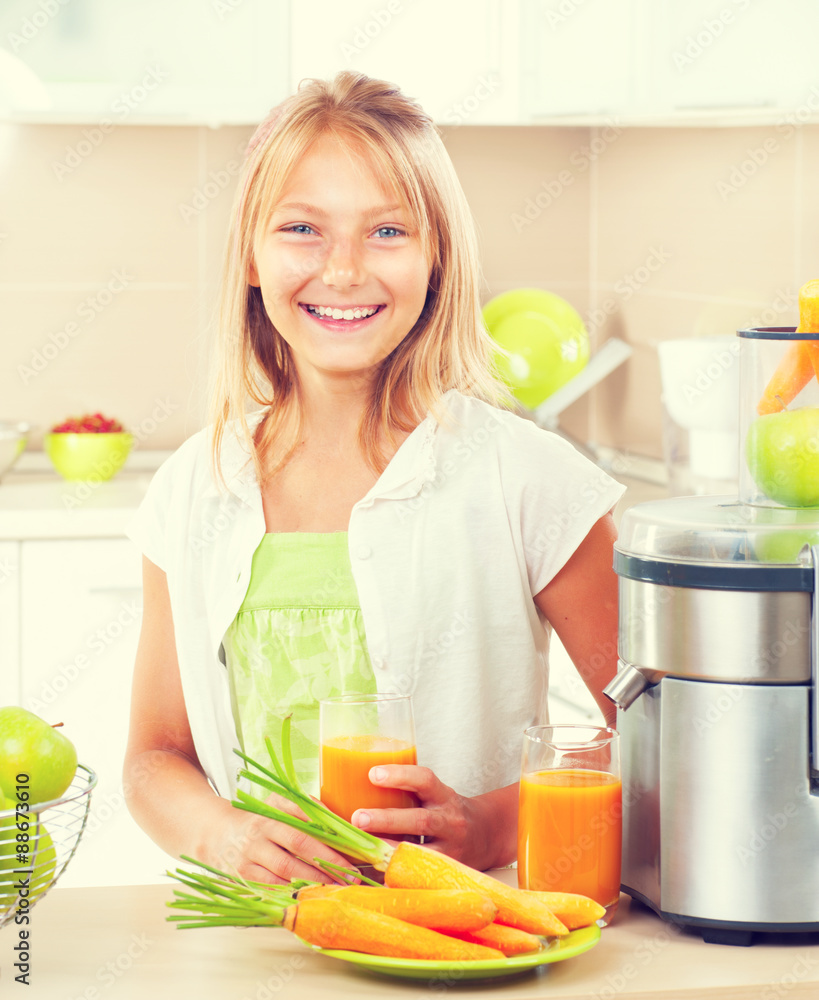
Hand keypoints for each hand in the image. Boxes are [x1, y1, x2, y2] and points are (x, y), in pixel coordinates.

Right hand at [200, 790, 357, 884]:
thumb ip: (304, 809)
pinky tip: (308, 900)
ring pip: (286, 870)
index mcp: (273, 810)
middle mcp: (262, 830)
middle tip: (351, 877)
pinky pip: (270, 888)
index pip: (307, 819)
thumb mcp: (275, 804)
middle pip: (300, 845)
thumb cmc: (255, 820)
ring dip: (313, 882)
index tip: (354, 849)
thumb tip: (338, 822)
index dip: (331, 834)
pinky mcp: (242, 876)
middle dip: (328, 862)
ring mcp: (250, 854)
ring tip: (335, 890)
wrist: (213, 833)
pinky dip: (290, 895)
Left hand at [349, 765, 517, 870]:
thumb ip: (407, 792)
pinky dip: (399, 876)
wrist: (488, 835)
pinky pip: (420, 875)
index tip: (373, 774)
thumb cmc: (448, 811)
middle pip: (420, 821)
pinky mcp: (446, 871)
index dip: (400, 776)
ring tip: (364, 851)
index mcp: (444, 796)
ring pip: (420, 852)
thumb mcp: (436, 794)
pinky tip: (378, 879)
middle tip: (357, 817)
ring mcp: (450, 850)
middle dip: (387, 819)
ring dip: (389, 851)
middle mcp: (449, 822)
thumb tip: (356, 787)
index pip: (425, 780)